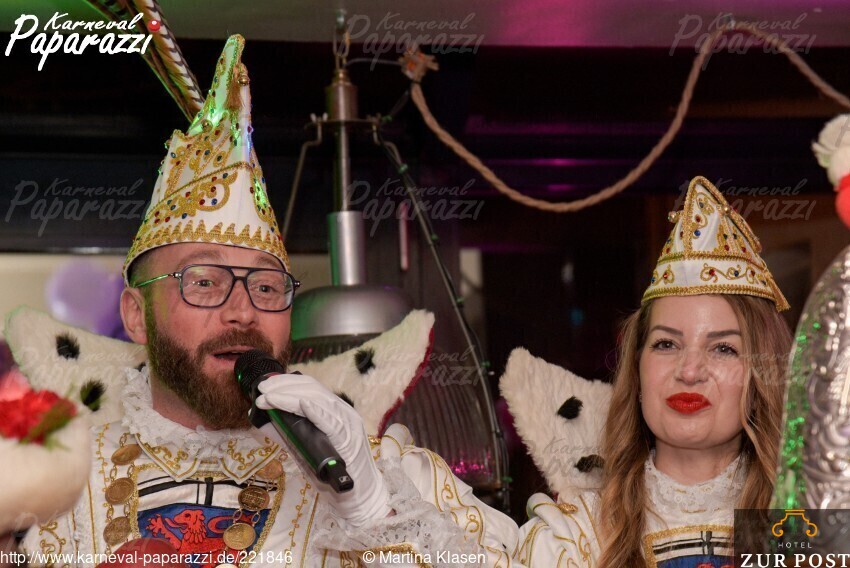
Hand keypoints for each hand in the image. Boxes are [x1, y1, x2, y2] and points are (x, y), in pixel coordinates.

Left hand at [256, 373, 391, 526]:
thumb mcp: (306, 450)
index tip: (265, 386)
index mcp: (334, 412)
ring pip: (319, 401)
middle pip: (313, 390)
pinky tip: (302, 405)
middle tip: (262, 389)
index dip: (286, 383)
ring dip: (290, 397)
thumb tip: (264, 420)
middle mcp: (343, 413)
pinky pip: (332, 422)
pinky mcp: (349, 440)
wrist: (360, 498)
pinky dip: (317, 412)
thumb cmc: (333, 476)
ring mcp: (348, 425)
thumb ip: (288, 434)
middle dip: (284, 386)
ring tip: (268, 398)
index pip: (310, 388)